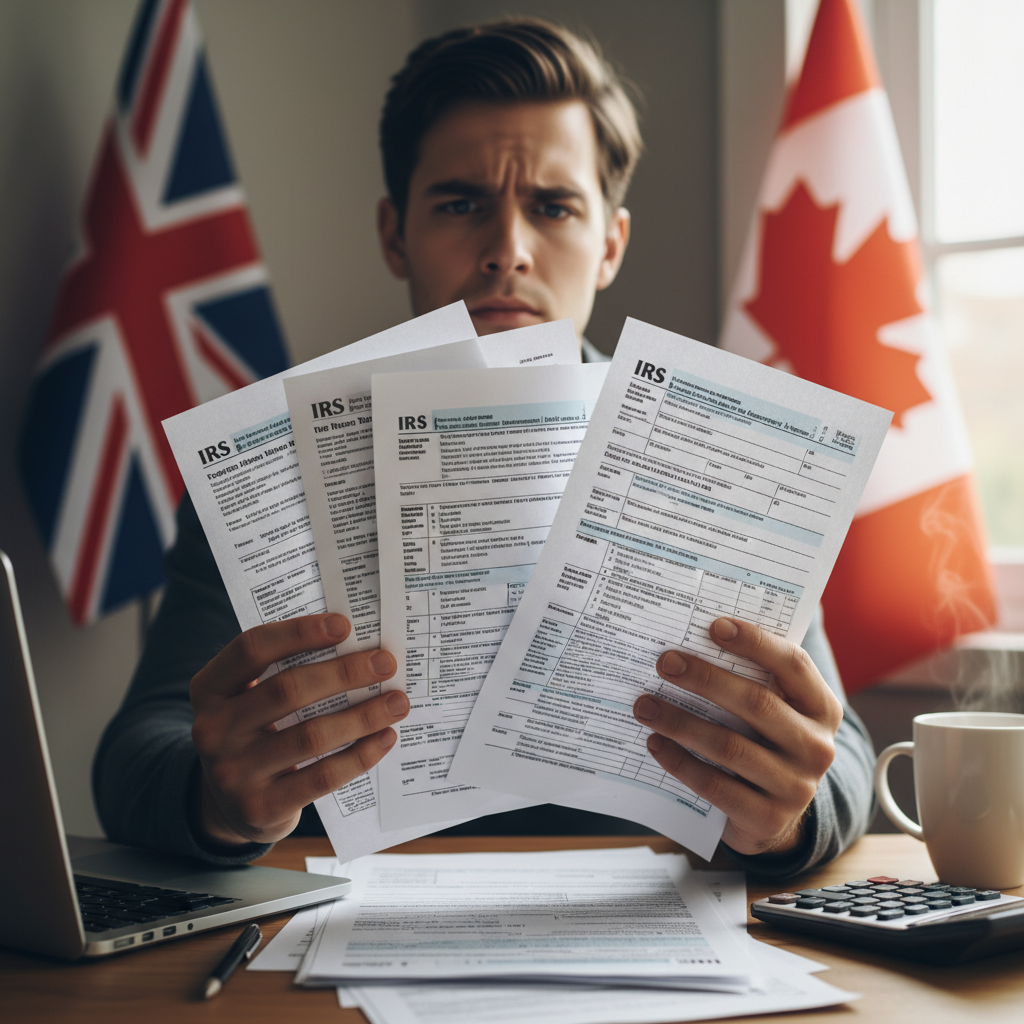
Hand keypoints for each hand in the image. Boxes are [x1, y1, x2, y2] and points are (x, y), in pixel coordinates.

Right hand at [189, 612, 408, 846]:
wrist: (231, 806)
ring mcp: (233, 772)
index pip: (251, 648)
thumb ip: (284, 672)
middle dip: (344, 673)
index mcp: (209, 688)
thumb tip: (357, 646)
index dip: (298, 633)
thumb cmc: (255, 734)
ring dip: (362, 716)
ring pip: (311, 736)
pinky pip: (322, 776)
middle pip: (288, 690)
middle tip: (386, 664)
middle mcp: (212, 729)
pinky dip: (359, 755)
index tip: (344, 625)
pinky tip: (385, 738)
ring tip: (397, 702)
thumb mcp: (250, 701)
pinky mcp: (260, 807)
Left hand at [632, 617, 842, 856]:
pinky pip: (716, 786)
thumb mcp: (774, 711)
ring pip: (731, 746)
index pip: (794, 664)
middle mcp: (816, 747)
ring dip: (681, 722)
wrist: (774, 817)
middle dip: (705, 679)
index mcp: (821, 708)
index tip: (714, 625)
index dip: (755, 642)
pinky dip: (680, 762)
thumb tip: (694, 636)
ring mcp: (796, 787)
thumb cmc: (763, 743)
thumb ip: (752, 678)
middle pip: (757, 703)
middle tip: (665, 662)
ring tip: (644, 705)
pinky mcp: (767, 819)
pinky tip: (655, 743)